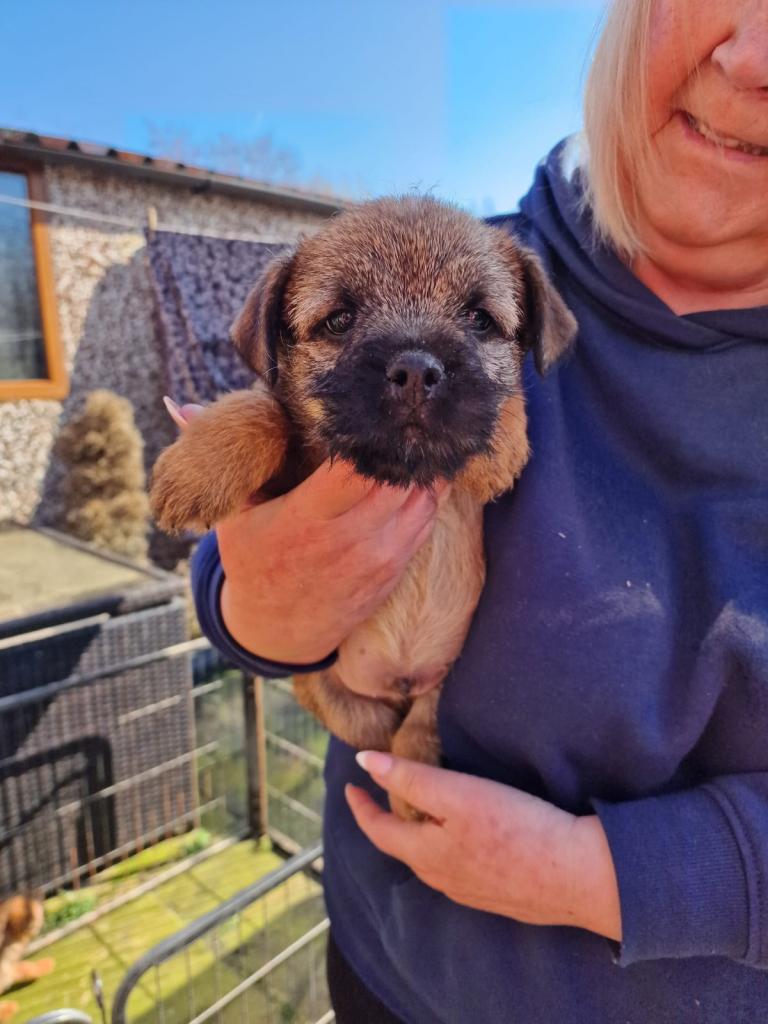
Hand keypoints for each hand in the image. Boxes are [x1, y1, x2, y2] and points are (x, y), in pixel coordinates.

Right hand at [163, 397, 449, 666]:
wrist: (280, 630)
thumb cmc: (254, 561)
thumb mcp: (233, 515)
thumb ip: (222, 461)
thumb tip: (182, 406)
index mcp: (304, 521)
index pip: (354, 469)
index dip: (367, 436)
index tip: (368, 408)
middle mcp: (347, 541)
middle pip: (395, 478)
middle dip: (401, 443)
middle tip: (401, 410)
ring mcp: (377, 558)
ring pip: (420, 497)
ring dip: (421, 465)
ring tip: (415, 432)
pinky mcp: (395, 568)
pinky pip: (425, 518)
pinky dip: (428, 491)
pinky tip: (422, 466)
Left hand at [346, 751, 621, 940]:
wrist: (579, 876)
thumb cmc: (517, 829)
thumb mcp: (458, 794)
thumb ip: (409, 778)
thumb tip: (363, 762)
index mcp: (426, 856)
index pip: (379, 831)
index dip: (360, 807)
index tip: (350, 787)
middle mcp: (443, 880)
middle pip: (405, 847)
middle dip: (390, 819)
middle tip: (384, 792)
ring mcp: (472, 892)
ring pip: (432, 860)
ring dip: (419, 834)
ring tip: (421, 809)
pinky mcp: (501, 895)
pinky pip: (460, 869)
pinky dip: (448, 847)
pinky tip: (467, 836)